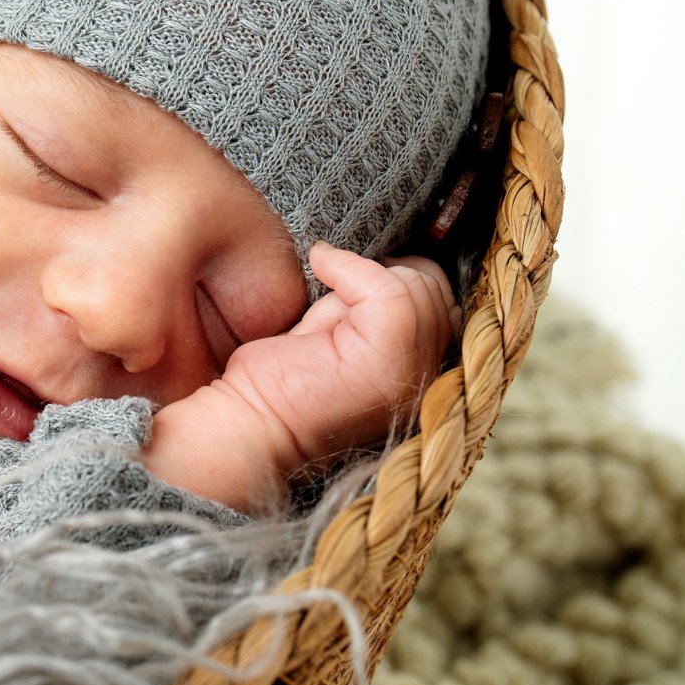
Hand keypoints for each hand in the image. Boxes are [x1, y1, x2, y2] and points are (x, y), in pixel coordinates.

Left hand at [141, 243, 459, 512]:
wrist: (246, 426)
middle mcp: (429, 379)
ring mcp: (413, 371)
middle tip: (332, 297)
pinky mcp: (388, 358)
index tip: (348, 289)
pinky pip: (388, 289)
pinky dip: (349, 267)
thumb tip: (389, 258)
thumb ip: (371, 305)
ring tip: (325, 303)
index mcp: (419, 375)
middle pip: (432, 289)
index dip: (397, 281)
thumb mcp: (335, 334)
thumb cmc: (277, 386)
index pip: (438, 301)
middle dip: (383, 277)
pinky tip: (320, 268)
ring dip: (365, 276)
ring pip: (416, 286)